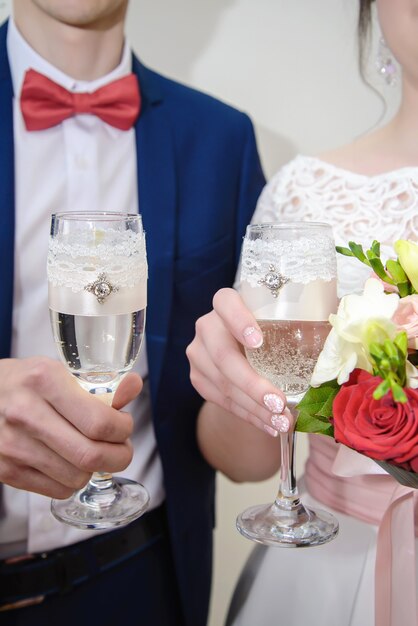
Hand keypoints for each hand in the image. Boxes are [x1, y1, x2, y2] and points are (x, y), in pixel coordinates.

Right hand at [0, 357, 141, 498]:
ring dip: (95, 469)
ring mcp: (12, 445)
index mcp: (44, 381)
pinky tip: (68, 461)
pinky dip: (72, 481)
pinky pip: (57, 490)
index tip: (124, 426)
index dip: (123, 429)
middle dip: (118, 456)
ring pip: (77, 477)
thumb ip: (101, 384)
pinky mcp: (5, 470)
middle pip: (90, 455)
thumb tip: (134, 386)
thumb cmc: (26, 383)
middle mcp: (25, 413)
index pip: (99, 422)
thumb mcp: (60, 372)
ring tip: (92, 451)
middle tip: (121, 448)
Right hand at [187, 288, 291, 436]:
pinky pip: (222, 401)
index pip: (225, 302)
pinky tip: (269, 424)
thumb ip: (304, 319)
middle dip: (253, 384)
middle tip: (280, 404)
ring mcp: (198, 353)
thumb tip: (343, 329)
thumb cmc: (272, 328)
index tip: (258, 341)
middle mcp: (207, 326)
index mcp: (226, 303)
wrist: (241, 348)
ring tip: (282, 421)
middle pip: (223, 355)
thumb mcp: (282, 318)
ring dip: (255, 408)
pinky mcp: (198, 378)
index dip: (239, 320)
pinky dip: (248, 415)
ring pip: (223, 384)